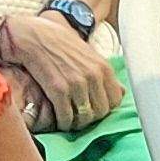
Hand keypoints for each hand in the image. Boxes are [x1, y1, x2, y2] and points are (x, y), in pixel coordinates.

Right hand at [1, 10, 117, 129]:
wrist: (36, 36)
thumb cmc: (62, 45)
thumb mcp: (90, 55)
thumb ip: (104, 74)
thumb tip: (123, 92)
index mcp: (104, 68)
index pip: (115, 101)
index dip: (105, 108)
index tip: (93, 108)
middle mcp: (93, 76)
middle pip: (101, 112)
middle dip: (91, 118)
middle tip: (79, 116)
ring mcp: (77, 84)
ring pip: (85, 118)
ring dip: (76, 123)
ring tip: (69, 119)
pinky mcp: (58, 90)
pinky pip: (66, 117)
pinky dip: (63, 123)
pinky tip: (58, 119)